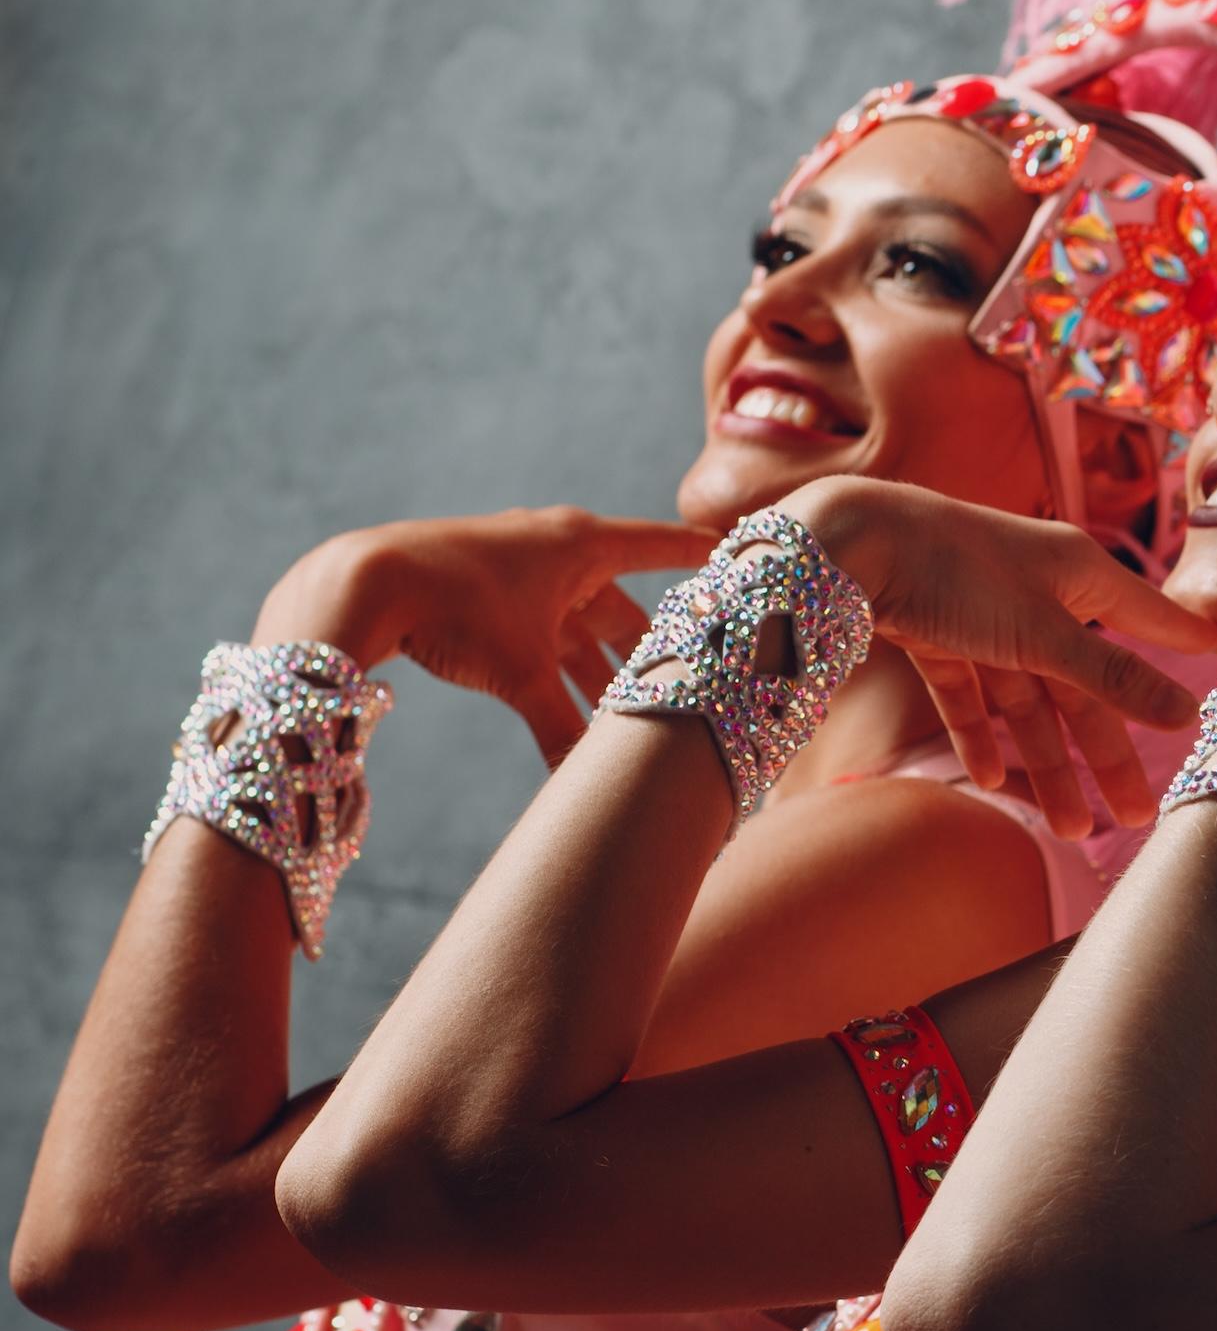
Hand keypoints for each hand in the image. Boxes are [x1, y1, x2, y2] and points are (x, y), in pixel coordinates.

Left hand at [255, 509, 714, 761]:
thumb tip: (592, 785)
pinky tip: (557, 704)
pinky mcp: (481, 592)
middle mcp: (554, 550)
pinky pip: (538, 632)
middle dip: (644, 654)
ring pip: (573, 627)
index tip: (740, 555)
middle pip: (617, 607)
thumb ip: (565, 726)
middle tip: (677, 688)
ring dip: (594, 671)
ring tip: (615, 719)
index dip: (702, 557)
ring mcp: (515, 569)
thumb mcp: (523, 673)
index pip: (661, 548)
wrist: (362, 585)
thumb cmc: (455, 608)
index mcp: (581, 545)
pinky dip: (554, 667)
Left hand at [777, 478, 1216, 835]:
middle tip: (1136, 816)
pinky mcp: (937, 631)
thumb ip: (1114, 678)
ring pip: (1027, 701)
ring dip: (1046, 764)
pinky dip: (979, 733)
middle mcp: (1038, 593)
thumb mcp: (1045, 634)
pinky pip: (970, 693)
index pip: (1146, 617)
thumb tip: (1189, 712)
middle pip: (1085, 686)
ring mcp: (986, 616)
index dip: (1181, 641)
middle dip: (1107, 756)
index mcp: (1078, 575)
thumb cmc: (958, 571)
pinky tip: (988, 778)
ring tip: (1069, 830)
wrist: (850, 542)